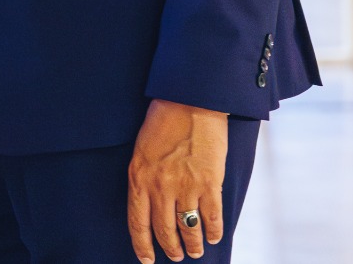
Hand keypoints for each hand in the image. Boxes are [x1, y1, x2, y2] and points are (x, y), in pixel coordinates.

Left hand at [127, 99, 227, 262]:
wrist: (189, 103)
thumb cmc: (163, 122)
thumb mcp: (142, 151)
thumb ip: (145, 177)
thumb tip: (150, 203)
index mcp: (139, 178)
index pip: (137, 222)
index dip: (142, 245)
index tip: (146, 259)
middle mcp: (159, 187)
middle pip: (164, 230)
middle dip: (170, 248)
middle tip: (176, 256)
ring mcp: (185, 187)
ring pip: (188, 229)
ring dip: (193, 244)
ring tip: (195, 251)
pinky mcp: (208, 184)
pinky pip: (211, 217)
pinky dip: (214, 231)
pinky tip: (215, 237)